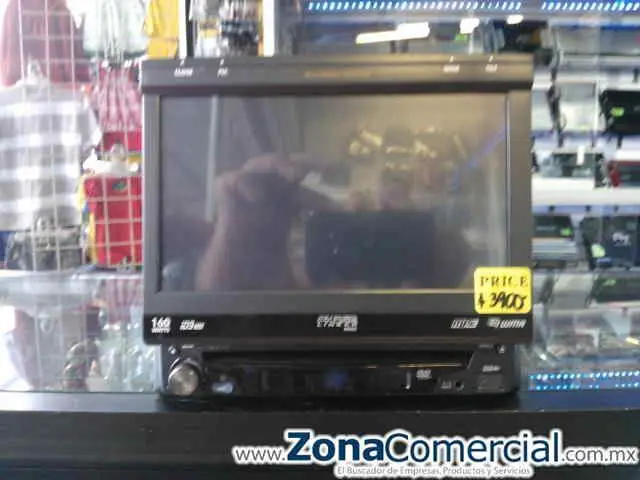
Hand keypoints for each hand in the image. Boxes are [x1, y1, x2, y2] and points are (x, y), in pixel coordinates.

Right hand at [195, 153, 335, 290]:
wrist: (225, 293)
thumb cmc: (254, 284)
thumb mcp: (292, 282)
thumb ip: (317, 282)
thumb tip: (351, 286)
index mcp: (280, 215)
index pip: (306, 196)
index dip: (325, 200)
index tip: (345, 209)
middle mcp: (264, 202)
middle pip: (288, 170)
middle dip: (310, 163)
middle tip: (332, 168)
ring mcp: (242, 200)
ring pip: (261, 167)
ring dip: (279, 164)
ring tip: (297, 174)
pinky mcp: (221, 203)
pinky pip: (231, 180)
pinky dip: (244, 182)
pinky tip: (256, 197)